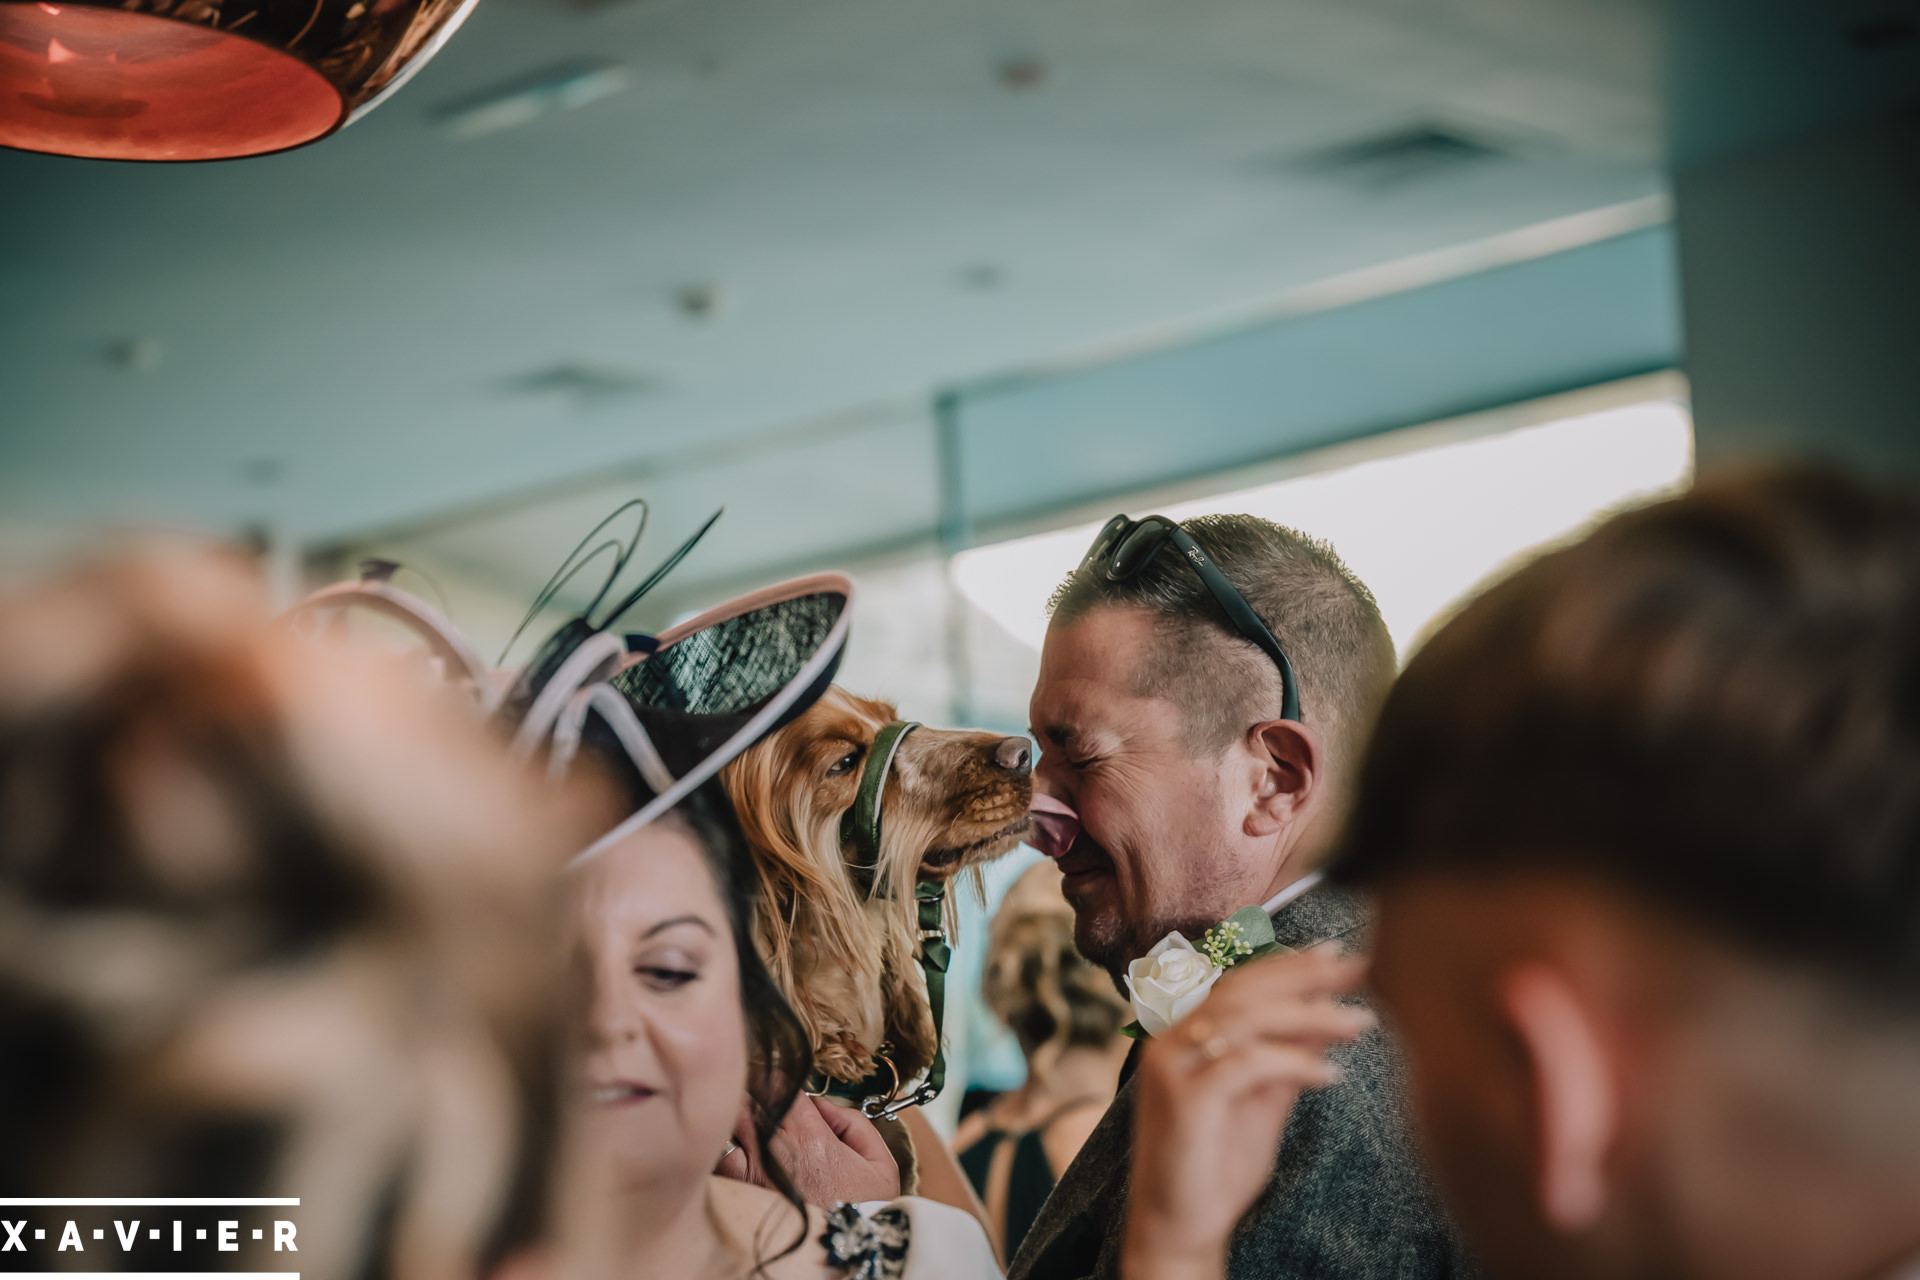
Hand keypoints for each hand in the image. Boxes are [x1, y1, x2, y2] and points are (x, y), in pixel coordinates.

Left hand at [716, 1093, 901, 1204]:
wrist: (846, 1252)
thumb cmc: (862, 1214)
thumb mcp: (880, 1163)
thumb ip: (853, 1121)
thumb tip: (821, 1104)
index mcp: (811, 1137)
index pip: (780, 1084)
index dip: (775, 1077)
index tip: (774, 1080)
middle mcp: (777, 1150)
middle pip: (747, 1098)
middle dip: (749, 1090)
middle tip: (752, 1093)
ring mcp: (752, 1172)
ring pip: (728, 1125)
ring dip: (733, 1120)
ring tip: (741, 1124)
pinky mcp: (738, 1194)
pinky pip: (719, 1159)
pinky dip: (724, 1151)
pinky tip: (735, 1155)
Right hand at [1122, 945, 1371, 1279]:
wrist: (1180, 1229)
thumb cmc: (1217, 1167)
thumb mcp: (1263, 1102)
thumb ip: (1287, 1057)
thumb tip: (1327, 1018)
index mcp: (1181, 1033)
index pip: (1238, 982)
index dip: (1286, 965)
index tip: (1335, 954)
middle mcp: (1167, 1039)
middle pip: (1242, 989)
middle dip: (1304, 976)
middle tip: (1358, 967)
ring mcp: (1170, 1066)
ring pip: (1245, 1019)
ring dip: (1309, 1016)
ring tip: (1359, 1023)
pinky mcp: (1183, 1097)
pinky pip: (1246, 1064)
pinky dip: (1292, 1063)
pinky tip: (1330, 1076)